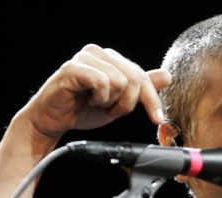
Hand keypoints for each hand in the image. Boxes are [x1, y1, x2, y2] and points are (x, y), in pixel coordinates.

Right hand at [18, 44, 170, 144]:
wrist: (54, 120)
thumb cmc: (82, 110)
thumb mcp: (120, 103)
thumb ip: (141, 89)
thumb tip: (167, 75)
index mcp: (112, 59)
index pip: (142, 76)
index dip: (151, 99)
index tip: (157, 119)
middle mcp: (100, 53)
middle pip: (135, 78)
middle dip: (127, 103)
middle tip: (111, 110)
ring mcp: (86, 57)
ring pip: (120, 81)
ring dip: (110, 101)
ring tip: (95, 103)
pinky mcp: (74, 67)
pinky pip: (102, 82)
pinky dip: (99, 98)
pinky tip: (87, 99)